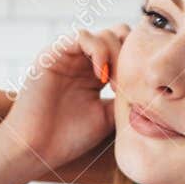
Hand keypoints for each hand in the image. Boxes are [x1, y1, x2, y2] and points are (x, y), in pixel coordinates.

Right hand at [0, 27, 127, 176]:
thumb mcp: (107, 117)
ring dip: (115, 54)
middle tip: (127, 83)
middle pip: (118, 36)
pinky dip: (97, 50)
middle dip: (129, 55)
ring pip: (103, 34)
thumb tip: (148, 89)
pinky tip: (100, 75)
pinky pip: (81, 37)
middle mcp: (83, 61)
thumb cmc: (68, 139)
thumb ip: (124, 98)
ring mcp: (68, 56)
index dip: (136, 63)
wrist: (36, 149)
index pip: (125, 51)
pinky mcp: (52, 55)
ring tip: (114, 83)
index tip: (138, 89)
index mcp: (96, 74)